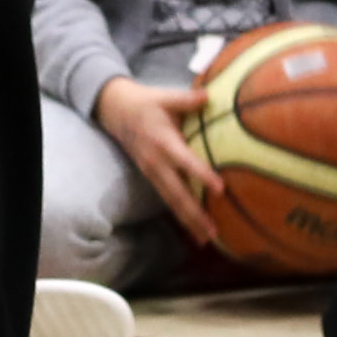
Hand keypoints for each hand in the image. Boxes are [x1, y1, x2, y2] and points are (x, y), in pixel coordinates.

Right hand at [95, 78, 219, 245]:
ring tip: (206, 239)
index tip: (220, 189)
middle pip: (177, 193)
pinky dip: (181, 215)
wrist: (116, 112)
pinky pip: (168, 200)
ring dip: (188, 221)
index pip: (185, 161)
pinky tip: (194, 229)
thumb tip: (210, 96)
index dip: (201, 175)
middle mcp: (156, 163)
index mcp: (163, 142)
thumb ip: (188, 99)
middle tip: (213, 232)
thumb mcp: (165, 97)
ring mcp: (152, 173)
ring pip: (172, 202)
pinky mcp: (152, 178)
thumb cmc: (147, 103)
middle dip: (194, 214)